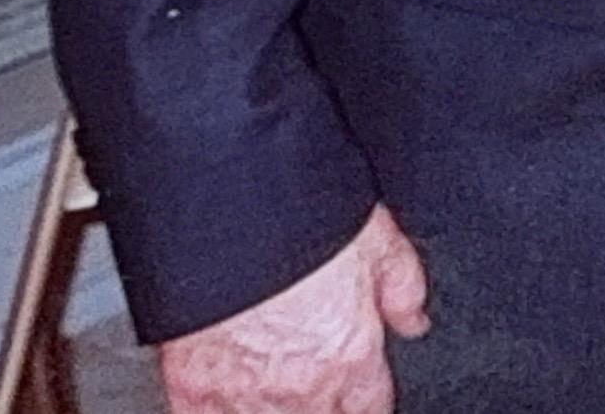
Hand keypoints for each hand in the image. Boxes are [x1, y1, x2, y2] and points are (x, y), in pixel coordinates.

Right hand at [155, 205, 429, 413]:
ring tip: (269, 380)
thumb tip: (414, 320)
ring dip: (272, 407)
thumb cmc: (295, 216)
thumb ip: (402, 286)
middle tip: (310, 373)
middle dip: (321, 404)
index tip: (354, 389)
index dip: (363, 399)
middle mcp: (299, 388)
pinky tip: (224, 393)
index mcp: (349, 356)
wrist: (220, 210)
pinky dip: (217, 410)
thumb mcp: (376, 237)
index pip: (370, 409)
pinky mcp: (190, 389)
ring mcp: (240, 394)